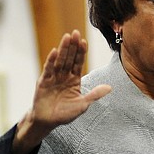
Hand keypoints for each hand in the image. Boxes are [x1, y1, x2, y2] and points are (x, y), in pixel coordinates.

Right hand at [16, 30, 111, 146]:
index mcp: (74, 79)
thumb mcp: (83, 104)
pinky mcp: (43, 82)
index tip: (84, 41)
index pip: (78, 63)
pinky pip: (48, 69)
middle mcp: (64, 76)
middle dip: (72, 46)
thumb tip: (109, 88)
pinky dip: (51, 61)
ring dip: (63, 49)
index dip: (81, 52)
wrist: (48, 121)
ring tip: (66, 37)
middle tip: (75, 32)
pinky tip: (55, 51)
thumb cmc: (65, 113)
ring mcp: (53, 77)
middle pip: (69, 58)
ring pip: (60, 61)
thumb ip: (94, 95)